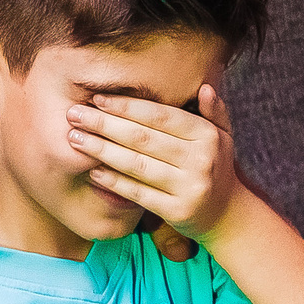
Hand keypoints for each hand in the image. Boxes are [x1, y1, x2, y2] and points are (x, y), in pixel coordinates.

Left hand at [67, 86, 240, 242]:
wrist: (228, 216)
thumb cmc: (215, 168)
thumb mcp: (222, 137)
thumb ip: (214, 111)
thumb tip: (205, 87)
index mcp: (207, 136)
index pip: (160, 116)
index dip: (127, 106)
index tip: (97, 98)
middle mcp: (200, 160)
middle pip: (143, 138)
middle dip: (105, 124)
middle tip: (74, 114)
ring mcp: (189, 187)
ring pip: (137, 165)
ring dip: (102, 150)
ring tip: (75, 139)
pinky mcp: (176, 211)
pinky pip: (138, 194)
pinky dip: (114, 182)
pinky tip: (93, 170)